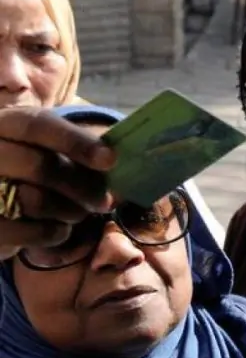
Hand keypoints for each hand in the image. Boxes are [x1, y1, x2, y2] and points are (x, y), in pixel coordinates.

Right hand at [0, 108, 115, 250]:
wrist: (1, 200)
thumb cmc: (36, 168)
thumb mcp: (52, 150)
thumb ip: (81, 154)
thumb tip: (121, 164)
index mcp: (6, 124)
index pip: (37, 126)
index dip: (76, 142)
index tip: (111, 159)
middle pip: (39, 166)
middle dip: (82, 187)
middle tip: (106, 201)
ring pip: (34, 200)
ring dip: (70, 211)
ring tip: (80, 213)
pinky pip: (26, 232)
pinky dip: (53, 233)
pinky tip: (60, 229)